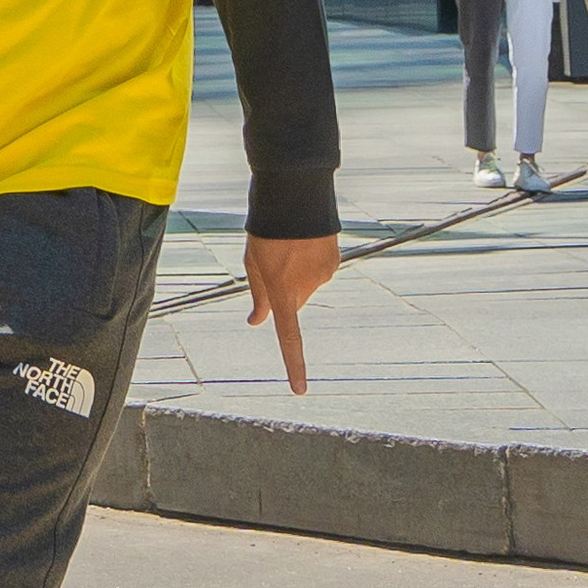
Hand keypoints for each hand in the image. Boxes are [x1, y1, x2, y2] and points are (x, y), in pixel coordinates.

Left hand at [245, 232, 341, 393]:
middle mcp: (305, 288)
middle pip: (293, 304)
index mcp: (281, 291)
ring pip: (307, 287)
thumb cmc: (266, 230)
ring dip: (297, 274)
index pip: (288, 337)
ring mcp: (323, 276)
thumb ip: (258, 296)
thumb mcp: (253, 263)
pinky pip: (318, 271)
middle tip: (274, 261)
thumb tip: (256, 322)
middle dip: (285, 293)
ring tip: (289, 245)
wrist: (294, 196)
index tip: (299, 390)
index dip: (293, 365)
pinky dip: (311, 262)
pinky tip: (303, 241)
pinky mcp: (334, 263)